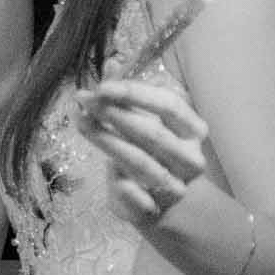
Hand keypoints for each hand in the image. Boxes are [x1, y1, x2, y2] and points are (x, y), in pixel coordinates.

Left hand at [74, 77, 208, 226]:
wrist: (165, 204)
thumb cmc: (152, 153)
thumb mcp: (145, 121)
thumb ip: (129, 97)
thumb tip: (111, 64)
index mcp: (193, 131)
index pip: (169, 106)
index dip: (136, 94)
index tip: (103, 86)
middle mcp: (189, 157)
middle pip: (152, 134)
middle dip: (115, 115)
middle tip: (85, 100)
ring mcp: (175, 186)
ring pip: (140, 163)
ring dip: (107, 141)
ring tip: (82, 122)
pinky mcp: (154, 209)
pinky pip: (136, 198)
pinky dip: (123, 187)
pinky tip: (110, 175)